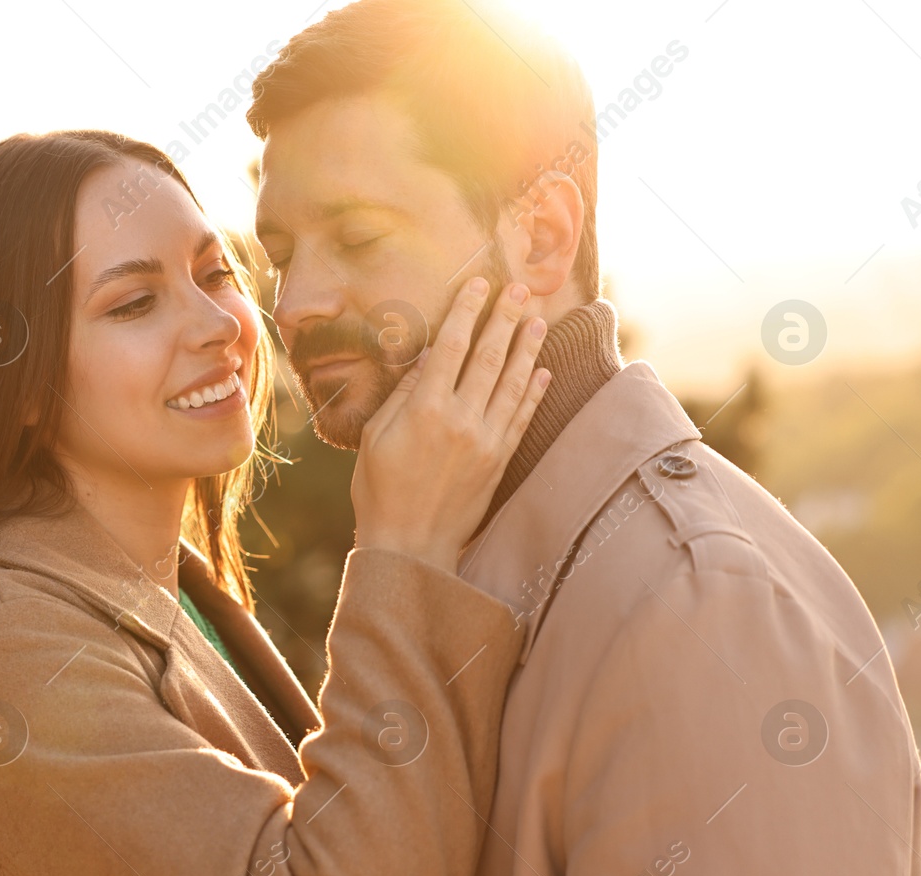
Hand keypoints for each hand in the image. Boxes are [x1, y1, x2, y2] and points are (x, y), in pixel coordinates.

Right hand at [351, 277, 551, 571]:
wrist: (410, 546)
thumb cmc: (380, 490)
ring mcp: (486, 441)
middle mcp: (461, 420)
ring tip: (540, 320)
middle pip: (488, 357)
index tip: (479, 284)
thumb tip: (429, 356)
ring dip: (528, 349)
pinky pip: (522, 418)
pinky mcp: (499, 461)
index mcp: (425, 410)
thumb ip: (403, 394)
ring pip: (512, 383)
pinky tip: (543, 372)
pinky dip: (534, 393)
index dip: (466, 311)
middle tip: (522, 289)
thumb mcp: (376, 437)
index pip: (451, 347)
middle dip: (506, 318)